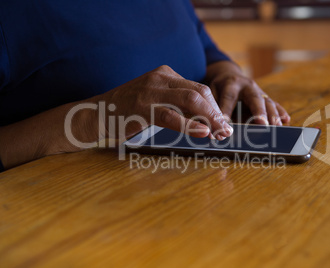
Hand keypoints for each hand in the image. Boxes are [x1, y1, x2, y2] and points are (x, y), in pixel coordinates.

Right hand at [94, 65, 232, 139]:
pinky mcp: (142, 107)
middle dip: (216, 113)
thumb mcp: (155, 99)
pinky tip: (202, 132)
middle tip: (226, 131)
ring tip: (219, 134)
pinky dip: (190, 125)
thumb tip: (206, 119)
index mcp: (165, 74)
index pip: (199, 88)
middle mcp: (160, 78)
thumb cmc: (129, 110)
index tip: (223, 124)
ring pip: (190, 101)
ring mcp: (150, 91)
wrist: (97, 114)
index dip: (215, 107)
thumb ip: (177, 103)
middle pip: (199, 93)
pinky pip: (172, 116)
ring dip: (209, 119)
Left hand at [206, 61, 289, 125]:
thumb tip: (211, 125)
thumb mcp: (211, 93)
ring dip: (272, 114)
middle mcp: (248, 86)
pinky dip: (280, 112)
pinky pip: (274, 104)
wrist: (229, 76)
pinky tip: (286, 120)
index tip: (224, 123)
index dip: (227, 110)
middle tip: (262, 124)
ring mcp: (258, 92)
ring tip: (276, 125)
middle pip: (254, 98)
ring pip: (267, 102)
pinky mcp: (265, 98)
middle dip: (259, 111)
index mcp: (231, 83)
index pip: (229, 97)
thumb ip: (213, 107)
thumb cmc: (219, 88)